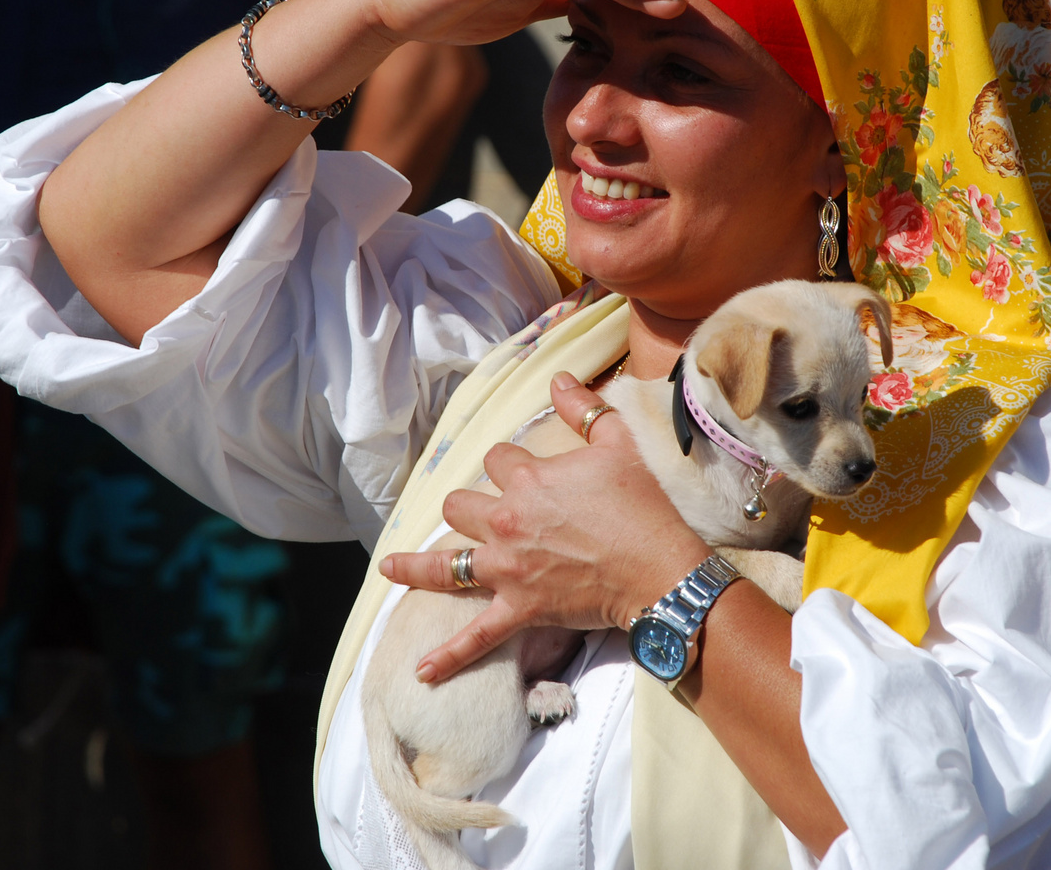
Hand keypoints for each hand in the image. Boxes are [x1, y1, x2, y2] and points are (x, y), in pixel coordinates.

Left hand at [380, 372, 712, 682]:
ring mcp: (507, 568)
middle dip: (466, 506)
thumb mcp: (619, 444)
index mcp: (528, 480)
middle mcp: (506, 521)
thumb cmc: (642, 507)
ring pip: (445, 564)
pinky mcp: (518, 608)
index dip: (509, 464)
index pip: (496, 460)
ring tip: (392, 567)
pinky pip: (475, 637)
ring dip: (418, 565)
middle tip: (482, 516)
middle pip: (459, 506)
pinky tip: (423, 670)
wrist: (658, 569)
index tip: (525, 471)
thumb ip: (584, 408)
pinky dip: (449, 655)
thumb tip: (558, 378)